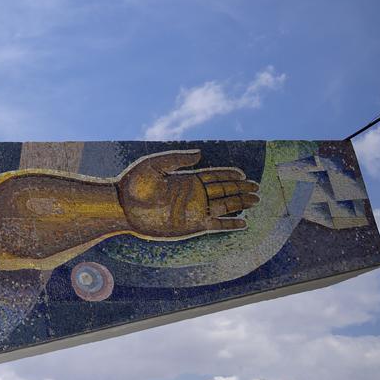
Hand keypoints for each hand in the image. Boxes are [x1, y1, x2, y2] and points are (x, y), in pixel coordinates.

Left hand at [117, 150, 258, 237]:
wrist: (121, 207)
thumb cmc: (133, 184)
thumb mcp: (154, 165)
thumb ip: (177, 159)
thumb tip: (200, 154)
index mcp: (186, 180)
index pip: (213, 176)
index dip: (229, 175)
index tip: (243, 174)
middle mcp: (192, 195)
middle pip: (222, 191)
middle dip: (240, 189)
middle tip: (257, 188)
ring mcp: (192, 211)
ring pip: (223, 207)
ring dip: (240, 204)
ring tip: (256, 201)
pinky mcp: (190, 226)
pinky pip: (215, 225)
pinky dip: (229, 224)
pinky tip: (243, 222)